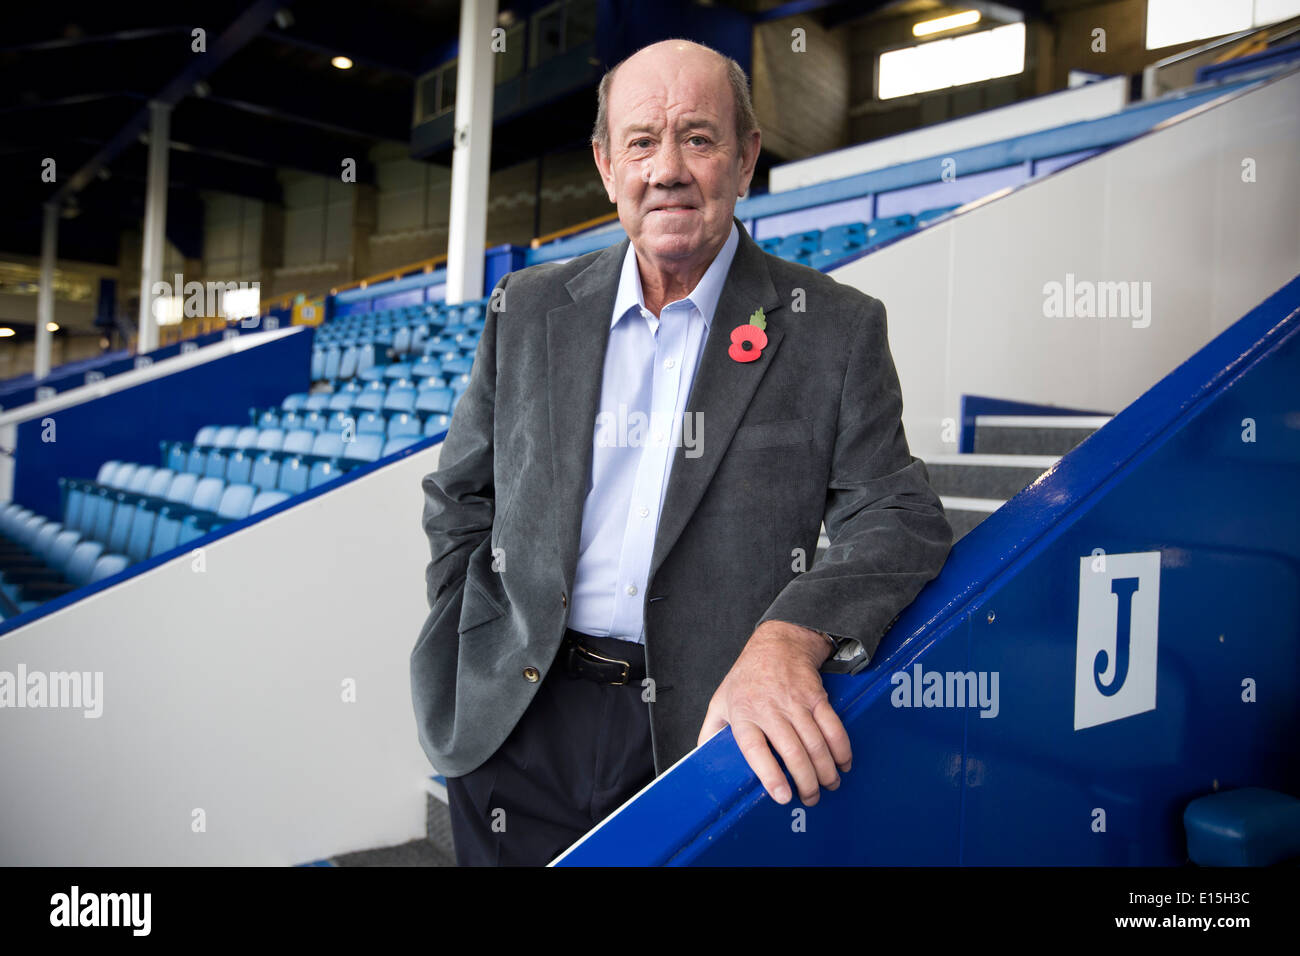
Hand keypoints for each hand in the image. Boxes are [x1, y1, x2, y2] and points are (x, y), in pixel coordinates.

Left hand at [697, 620, 851, 805]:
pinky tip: (843, 763)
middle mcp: (770, 708)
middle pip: (792, 751)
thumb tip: (702, 759)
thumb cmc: (747, 678)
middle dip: (806, 781)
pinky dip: (841, 749)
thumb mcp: (720, 701)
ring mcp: (795, 702)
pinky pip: (833, 727)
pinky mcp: (817, 697)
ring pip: (815, 743)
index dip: (769, 774)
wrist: (778, 644)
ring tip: (827, 786)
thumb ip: (711, 731)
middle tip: (809, 798)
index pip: (755, 748)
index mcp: (743, 713)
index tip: (782, 795)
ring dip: (825, 770)